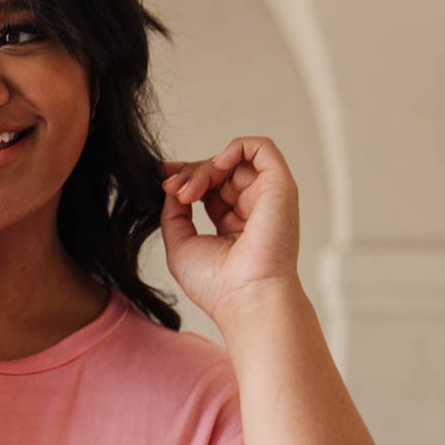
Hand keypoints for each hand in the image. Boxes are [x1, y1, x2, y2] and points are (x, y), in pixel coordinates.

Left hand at [158, 135, 301, 324]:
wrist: (246, 297)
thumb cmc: (216, 285)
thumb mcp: (180, 244)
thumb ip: (174, 212)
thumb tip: (172, 186)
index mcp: (233, 225)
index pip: (210, 188)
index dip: (187, 177)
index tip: (163, 179)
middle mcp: (252, 209)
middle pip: (219, 172)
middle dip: (190, 174)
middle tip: (171, 189)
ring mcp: (268, 197)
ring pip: (233, 161)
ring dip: (204, 168)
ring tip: (188, 192)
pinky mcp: (280, 186)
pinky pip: (262, 148)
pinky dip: (235, 147)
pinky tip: (216, 166)